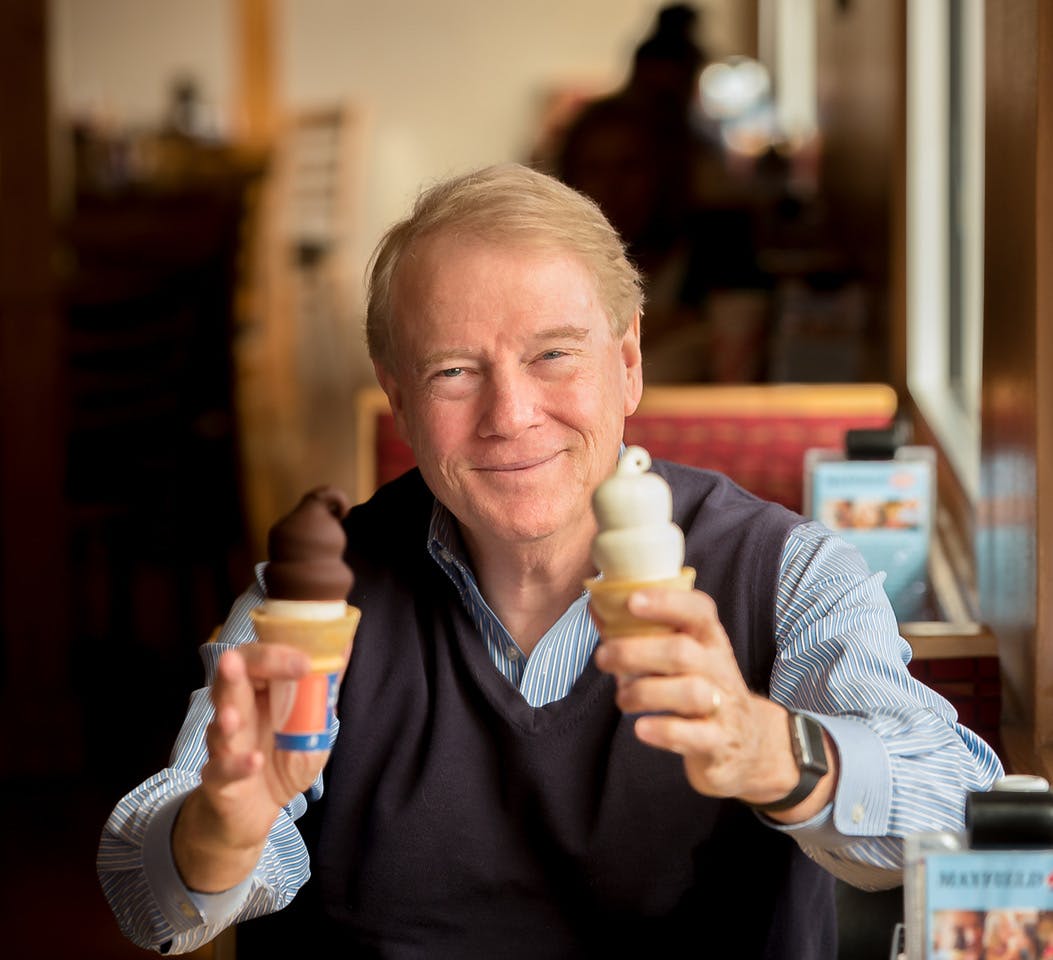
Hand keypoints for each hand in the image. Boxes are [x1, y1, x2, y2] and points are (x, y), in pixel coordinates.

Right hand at [173, 642, 346, 891]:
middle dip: (234, 671)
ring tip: (231, 715)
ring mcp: (224, 746)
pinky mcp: (219, 780)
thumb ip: (323, 689)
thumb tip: (345, 644)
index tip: (305, 661)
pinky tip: (254, 762)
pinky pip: (222, 770)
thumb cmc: (282, 757)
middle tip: (236, 661)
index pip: (256, 660)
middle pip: (228, 684)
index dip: (274, 655)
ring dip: (225, 720)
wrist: (258, 809)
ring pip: (218, 727)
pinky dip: (237, 767)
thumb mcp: (311, 724)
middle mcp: (236, 713)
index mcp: (258, 693)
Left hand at [592, 587, 835, 818]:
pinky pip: (693, 735)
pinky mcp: (718, 743)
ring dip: (644, 693)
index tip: (632, 600)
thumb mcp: (685, 658)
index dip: (667, 601)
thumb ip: (643, 634)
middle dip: (634, 652)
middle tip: (603, 658)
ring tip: (622, 698)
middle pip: (682, 652)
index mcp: (710, 641)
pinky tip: (641, 728)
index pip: (699, 610)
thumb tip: (597, 606)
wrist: (749, 743)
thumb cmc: (701, 689)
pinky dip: (663, 731)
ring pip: (689, 692)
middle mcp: (719, 669)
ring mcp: (723, 707)